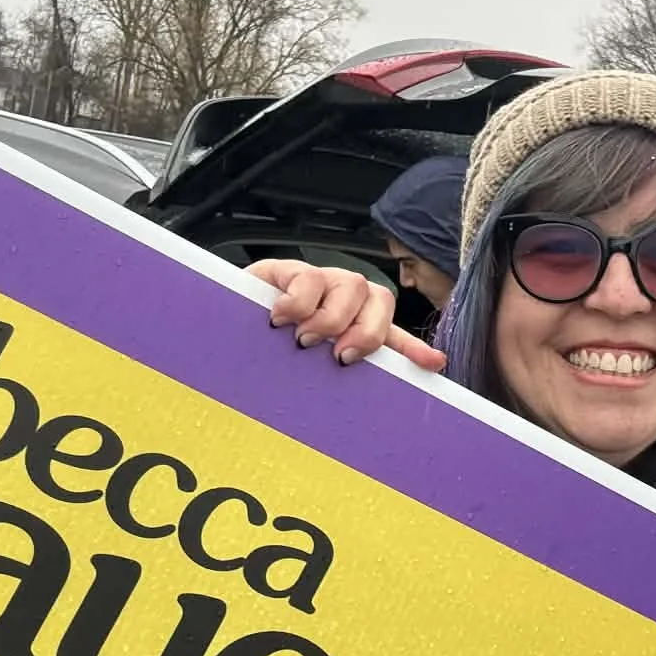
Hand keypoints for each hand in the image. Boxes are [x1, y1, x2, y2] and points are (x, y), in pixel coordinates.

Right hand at [247, 259, 448, 373]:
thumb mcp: (313, 368)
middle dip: (366, 331)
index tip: (433, 364)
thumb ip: (356, 373)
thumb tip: (409, 384)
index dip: (414, 347)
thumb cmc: (271, 351)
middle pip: (379, 299)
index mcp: (355, 322)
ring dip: (332, 318)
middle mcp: (343, 298)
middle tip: (340, 356)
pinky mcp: (285, 271)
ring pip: (351, 285)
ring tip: (305, 340)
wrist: (222, 332)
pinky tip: (280, 319)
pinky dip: (297, 303)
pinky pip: (306, 278)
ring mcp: (317, 281)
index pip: (394, 332)